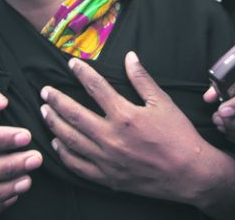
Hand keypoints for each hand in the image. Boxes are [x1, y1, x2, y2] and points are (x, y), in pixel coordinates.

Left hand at [40, 52, 231, 205]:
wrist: (189, 173)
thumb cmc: (179, 136)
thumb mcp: (163, 102)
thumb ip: (142, 79)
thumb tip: (130, 56)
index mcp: (125, 115)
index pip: (96, 87)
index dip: (82, 73)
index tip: (71, 64)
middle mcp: (111, 137)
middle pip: (74, 114)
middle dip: (56, 100)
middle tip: (45, 91)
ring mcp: (106, 160)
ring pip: (70, 139)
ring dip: (54, 123)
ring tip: (45, 112)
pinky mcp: (106, 177)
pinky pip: (77, 165)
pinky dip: (63, 153)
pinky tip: (57, 143)